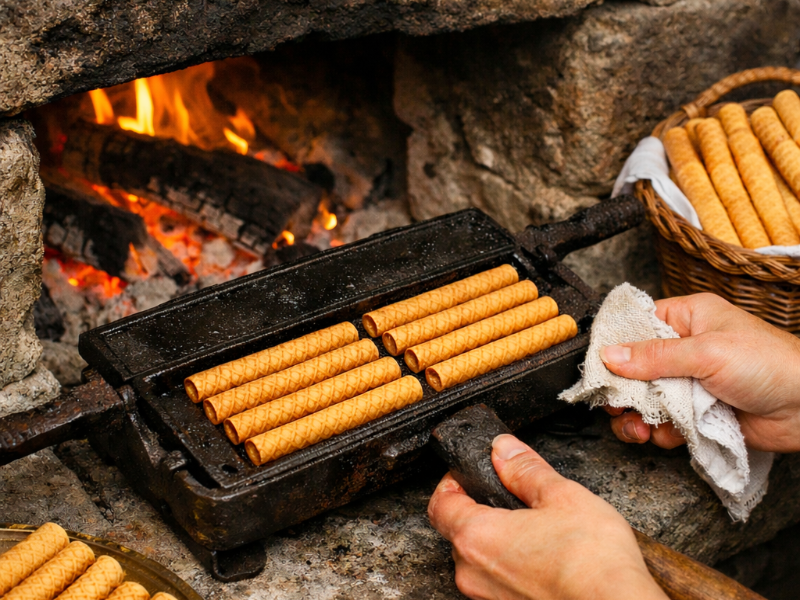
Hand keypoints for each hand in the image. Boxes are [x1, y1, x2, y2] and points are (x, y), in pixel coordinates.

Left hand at [428, 434, 666, 599]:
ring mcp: (488, 599)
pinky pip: (498, 583)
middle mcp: (472, 573)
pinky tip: (543, 559)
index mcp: (476, 537)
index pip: (440, 503)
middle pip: (458, 532)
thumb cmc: (593, 562)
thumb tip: (503, 449)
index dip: (452, 481)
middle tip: (510, 497)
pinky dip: (512, 567)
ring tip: (535, 530)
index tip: (470, 472)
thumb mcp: (561, 496)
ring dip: (497, 541)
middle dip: (479, 510)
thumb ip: (524, 469)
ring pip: (478, 560)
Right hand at [600, 293, 799, 452]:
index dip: (613, 347)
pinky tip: (667, 436)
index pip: (635, 326)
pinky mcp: (696, 414)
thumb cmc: (770, 364)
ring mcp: (689, 383)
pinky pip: (663, 423)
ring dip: (637, 417)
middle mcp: (684, 349)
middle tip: (615, 406)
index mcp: (686, 318)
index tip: (596, 369)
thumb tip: (609, 355)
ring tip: (639, 428)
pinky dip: (660, 433)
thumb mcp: (707, 352)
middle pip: (632, 368)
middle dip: (622, 391)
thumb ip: (654, 356)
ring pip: (644, 400)